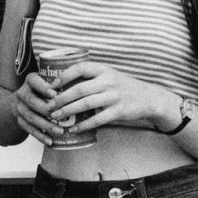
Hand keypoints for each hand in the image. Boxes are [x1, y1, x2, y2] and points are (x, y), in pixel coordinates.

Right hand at [13, 71, 64, 145]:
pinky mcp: (19, 120)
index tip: (54, 94)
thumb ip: (61, 83)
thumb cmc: (43, 89)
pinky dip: (40, 136)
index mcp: (30, 80)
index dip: (43, 88)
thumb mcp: (47, 81)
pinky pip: (29, 130)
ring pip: (31, 118)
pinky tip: (50, 142)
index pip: (34, 81)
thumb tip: (82, 86)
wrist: (21, 101)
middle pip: (32, 102)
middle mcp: (22, 93)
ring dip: (46, 126)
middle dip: (46, 110)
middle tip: (60, 115)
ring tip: (60, 131)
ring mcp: (19, 108)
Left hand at [49, 61, 180, 133]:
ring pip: (85, 104)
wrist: (148, 98)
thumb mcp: (110, 75)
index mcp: (104, 69)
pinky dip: (83, 125)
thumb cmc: (123, 87)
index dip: (64, 76)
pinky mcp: (118, 111)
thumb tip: (64, 84)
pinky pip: (97, 119)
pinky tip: (74, 129)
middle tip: (49, 105)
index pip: (80, 68)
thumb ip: (92, 78)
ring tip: (56, 117)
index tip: (52, 85)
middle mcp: (109, 81)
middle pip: (79, 89)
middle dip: (61, 98)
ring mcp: (114, 96)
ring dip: (68, 111)